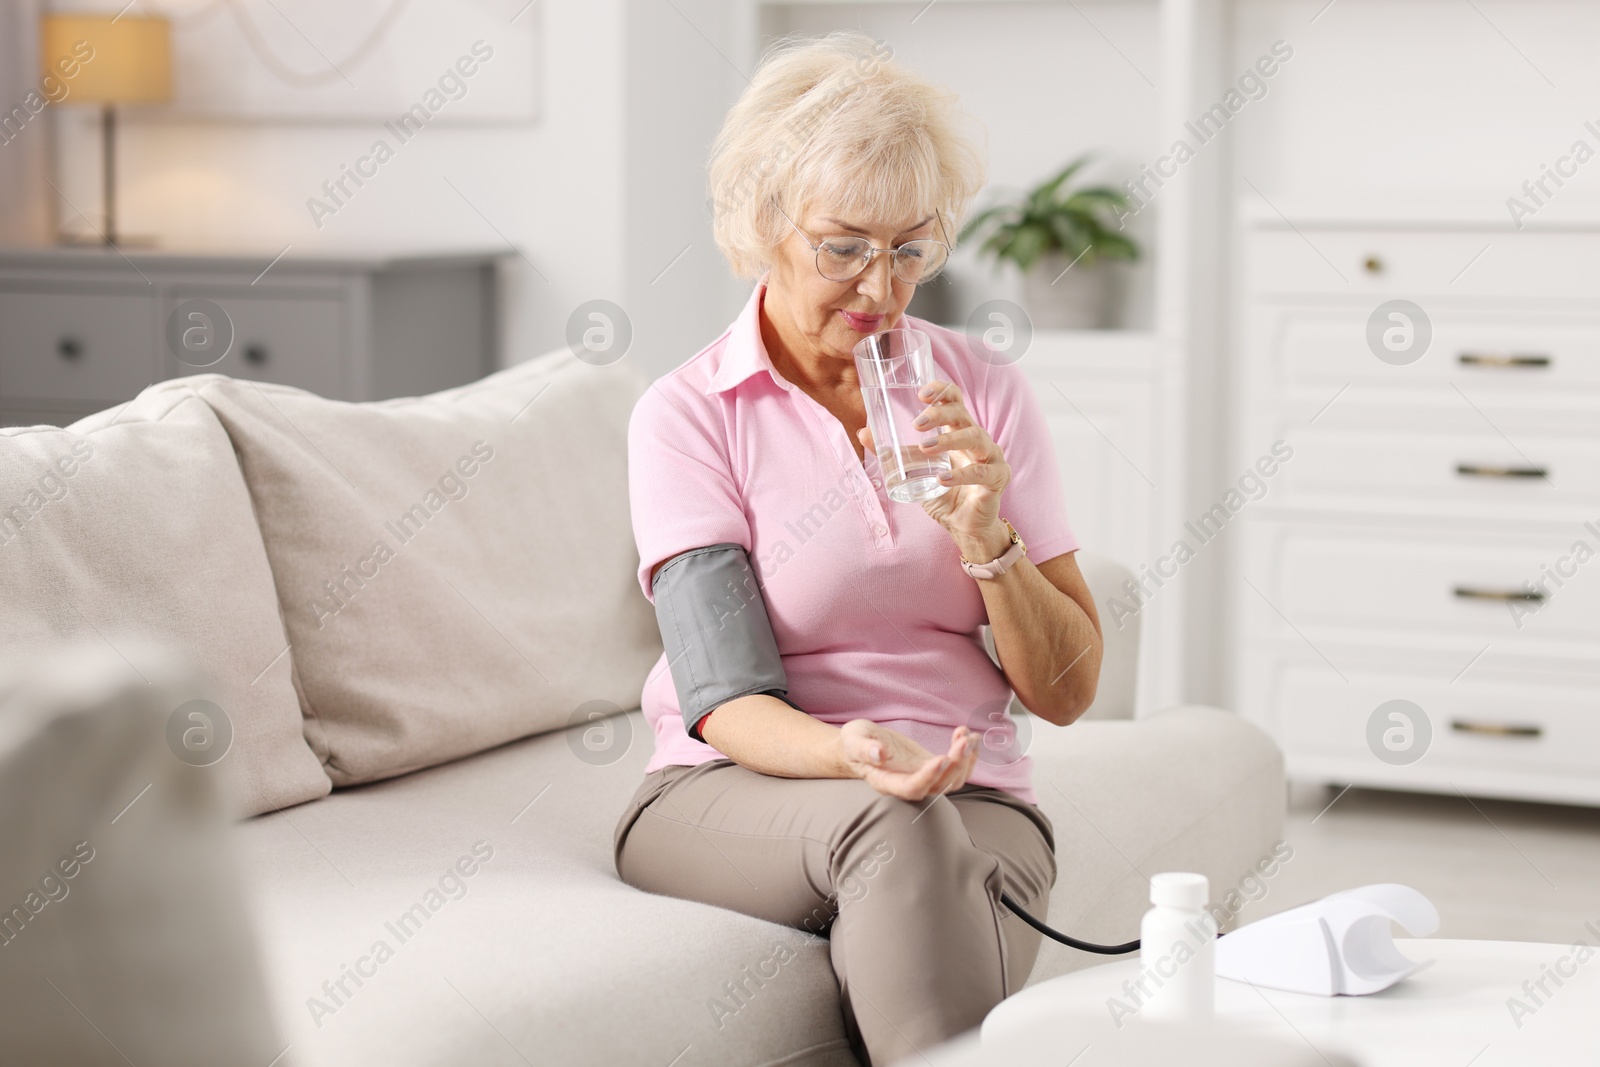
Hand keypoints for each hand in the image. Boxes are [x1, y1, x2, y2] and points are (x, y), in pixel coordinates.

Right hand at [839, 720, 979, 801]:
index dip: (928, 777)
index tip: (941, 758)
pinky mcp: (930, 766)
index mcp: (887, 782)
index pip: (911, 788)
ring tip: (968, 735)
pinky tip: (967, 735)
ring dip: (965, 760)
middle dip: (955, 764)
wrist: (860, 744)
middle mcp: (908, 784)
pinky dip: (965, 754)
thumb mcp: (854, 739)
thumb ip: (864, 748)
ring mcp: (922, 776)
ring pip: (952, 780)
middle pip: (939, 786)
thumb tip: (879, 754)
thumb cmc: (854, 743)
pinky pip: (954, 767)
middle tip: (964, 740)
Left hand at [856, 379, 1012, 561]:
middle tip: (917, 422)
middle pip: (963, 415)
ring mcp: (991, 457)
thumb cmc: (943, 493)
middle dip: (940, 414)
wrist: (963, 525)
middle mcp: (977, 439)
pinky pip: (982, 472)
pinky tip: (942, 478)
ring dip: (948, 440)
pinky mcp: (998, 478)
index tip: (921, 394)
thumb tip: (863, 432)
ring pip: (974, 438)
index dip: (942, 391)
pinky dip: (961, 474)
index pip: (955, 400)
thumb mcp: (914, 470)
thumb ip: (894, 453)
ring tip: (925, 448)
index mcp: (959, 431)